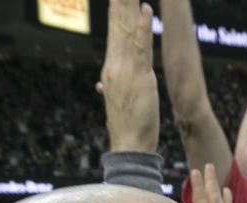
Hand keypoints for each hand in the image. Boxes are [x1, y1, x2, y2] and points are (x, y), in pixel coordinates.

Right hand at [97, 0, 157, 151]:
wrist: (128, 144)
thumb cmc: (126, 125)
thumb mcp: (116, 102)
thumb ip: (109, 88)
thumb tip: (101, 85)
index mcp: (111, 70)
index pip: (113, 35)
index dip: (115, 14)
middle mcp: (115, 65)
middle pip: (117, 27)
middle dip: (119, 4)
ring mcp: (127, 70)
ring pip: (127, 31)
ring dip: (129, 8)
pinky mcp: (141, 76)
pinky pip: (142, 47)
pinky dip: (143, 27)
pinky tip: (145, 10)